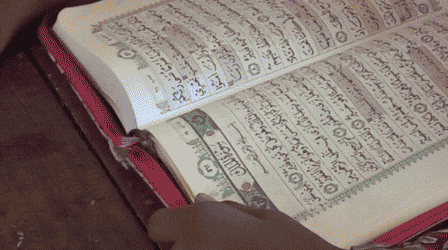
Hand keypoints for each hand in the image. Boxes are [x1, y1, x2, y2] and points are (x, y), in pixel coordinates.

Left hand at [148, 202, 336, 249]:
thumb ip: (227, 210)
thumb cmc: (290, 244)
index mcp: (199, 224)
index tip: (188, 229)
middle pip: (172, 248)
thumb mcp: (265, 217)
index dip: (172, 225)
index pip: (157, 224)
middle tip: (222, 245)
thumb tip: (200, 201)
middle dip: (190, 246)